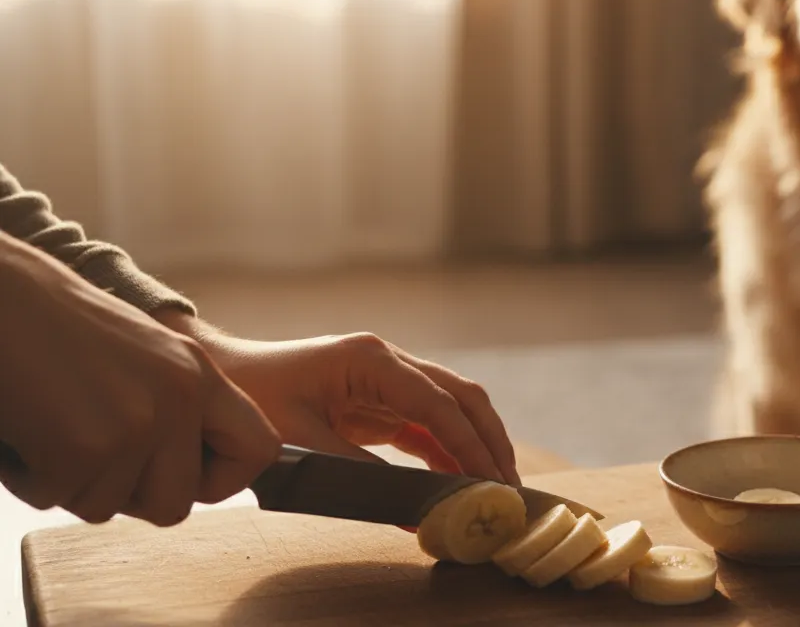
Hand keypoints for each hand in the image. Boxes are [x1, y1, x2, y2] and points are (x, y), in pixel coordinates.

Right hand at [0, 234, 280, 524]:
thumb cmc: (56, 327)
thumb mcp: (145, 355)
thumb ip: (177, 406)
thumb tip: (192, 475)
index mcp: (201, 375)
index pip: (259, 449)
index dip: (218, 480)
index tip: (178, 474)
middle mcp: (181, 398)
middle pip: (175, 506)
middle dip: (125, 495)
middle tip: (88, 453)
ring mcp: (139, 424)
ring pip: (107, 507)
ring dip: (68, 481)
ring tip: (49, 424)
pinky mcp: (88, 447)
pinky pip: (57, 499)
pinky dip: (29, 477)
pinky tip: (23, 429)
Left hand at [158, 317, 519, 485]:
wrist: (221, 378)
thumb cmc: (252, 400)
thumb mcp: (301, 440)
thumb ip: (357, 471)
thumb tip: (410, 510)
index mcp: (371, 360)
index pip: (437, 403)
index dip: (469, 443)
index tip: (491, 479)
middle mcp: (388, 362)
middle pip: (460, 397)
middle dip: (489, 440)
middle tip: (509, 486)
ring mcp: (387, 379)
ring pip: (451, 409)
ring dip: (474, 446)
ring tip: (494, 488)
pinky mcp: (379, 401)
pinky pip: (426, 426)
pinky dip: (447, 453)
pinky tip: (459, 483)